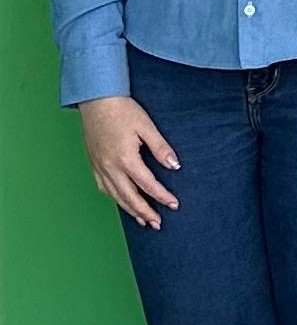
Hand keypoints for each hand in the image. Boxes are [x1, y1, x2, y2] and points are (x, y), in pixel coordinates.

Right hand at [78, 95, 178, 229]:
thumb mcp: (147, 127)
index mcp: (125, 158)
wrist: (96, 101)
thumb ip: (160, 148)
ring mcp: (99, 167)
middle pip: (129, 196)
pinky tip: (123, 202)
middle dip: (145, 212)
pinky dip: (115, 198)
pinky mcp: (93, 163)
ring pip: (115, 195)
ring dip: (130, 209)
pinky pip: (104, 187)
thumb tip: (175, 166)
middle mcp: (110, 167)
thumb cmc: (123, 111)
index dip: (162, 196)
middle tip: (158, 224)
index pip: (147, 184)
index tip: (174, 205)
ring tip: (144, 221)